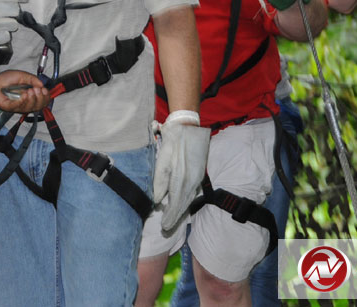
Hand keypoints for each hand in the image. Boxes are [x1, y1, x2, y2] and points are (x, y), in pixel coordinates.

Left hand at [0, 69, 48, 113]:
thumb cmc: (5, 79)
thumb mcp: (22, 75)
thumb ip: (33, 79)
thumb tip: (42, 85)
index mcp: (29, 96)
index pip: (42, 101)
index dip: (46, 97)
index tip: (44, 90)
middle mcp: (24, 103)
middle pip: (37, 107)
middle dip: (40, 99)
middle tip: (37, 90)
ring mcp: (17, 106)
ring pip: (29, 108)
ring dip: (31, 100)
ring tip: (29, 91)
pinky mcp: (8, 107)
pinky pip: (17, 107)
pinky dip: (22, 101)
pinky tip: (24, 95)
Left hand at [153, 110, 210, 230]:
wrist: (188, 128)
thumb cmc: (173, 143)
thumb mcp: (162, 161)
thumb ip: (160, 182)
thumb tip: (157, 200)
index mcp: (182, 179)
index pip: (176, 203)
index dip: (170, 216)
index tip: (164, 226)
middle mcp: (192, 181)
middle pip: (183, 204)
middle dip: (175, 217)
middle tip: (167, 229)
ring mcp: (197, 178)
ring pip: (188, 199)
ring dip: (180, 211)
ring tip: (172, 221)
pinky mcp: (199, 174)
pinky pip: (192, 192)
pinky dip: (185, 201)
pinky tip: (181, 205)